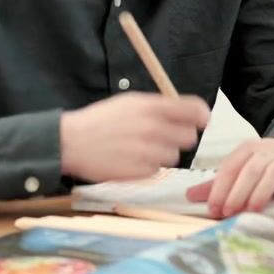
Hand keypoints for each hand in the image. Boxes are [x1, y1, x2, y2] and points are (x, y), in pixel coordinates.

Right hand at [59, 92, 207, 182]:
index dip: (202, 115)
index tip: (202, 120)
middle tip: (164, 137)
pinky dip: (149, 167)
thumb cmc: (100, 120)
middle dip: (180, 137)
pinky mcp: (140, 171)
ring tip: (141, 149)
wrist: (71, 142)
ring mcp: (147, 151)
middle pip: (189, 137)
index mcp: (151, 107)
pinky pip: (157, 170)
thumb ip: (159, 105)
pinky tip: (132, 159)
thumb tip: (188, 111)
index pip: (194, 110)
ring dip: (163, 154)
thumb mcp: (130, 102)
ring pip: (174, 156)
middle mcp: (153, 128)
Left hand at [185, 136, 273, 222]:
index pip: (231, 166)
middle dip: (238, 192)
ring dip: (261, 193)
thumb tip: (189, 195)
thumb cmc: (267, 163)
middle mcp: (269, 151)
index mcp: (249, 149)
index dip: (221, 187)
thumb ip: (220, 183)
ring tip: (252, 212)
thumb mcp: (242, 168)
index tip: (213, 207)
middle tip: (229, 212)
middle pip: (251, 169)